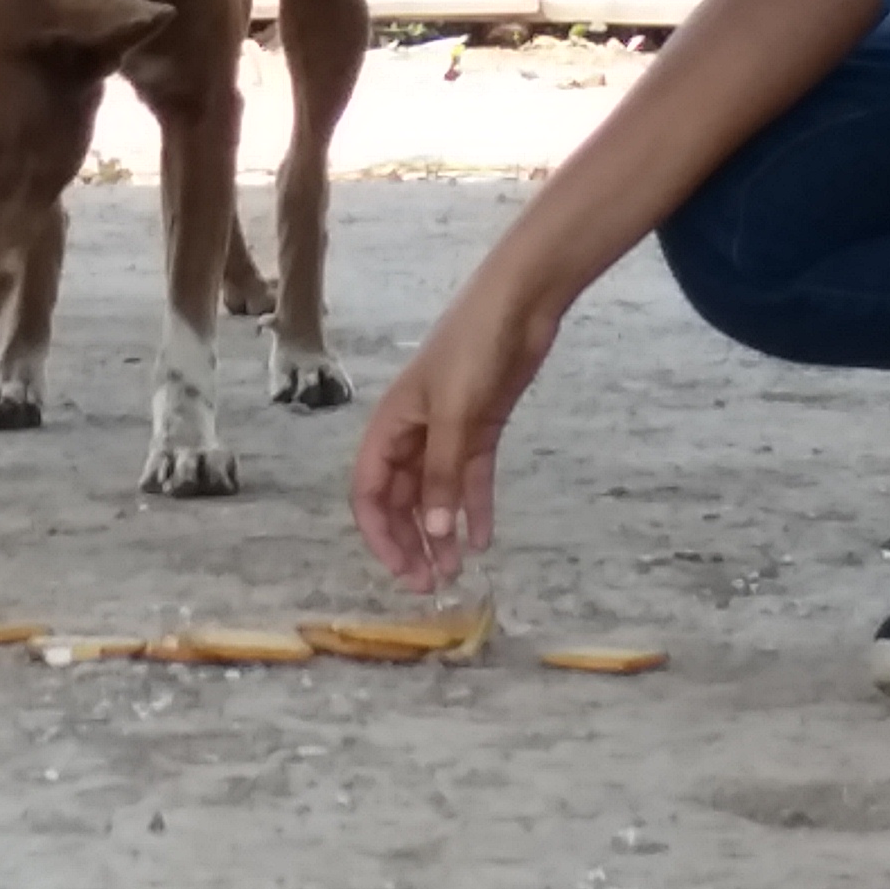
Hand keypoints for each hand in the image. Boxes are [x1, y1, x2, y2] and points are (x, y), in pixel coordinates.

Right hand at [350, 277, 561, 591]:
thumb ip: (442, 474)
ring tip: (456, 571)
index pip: (370, 491)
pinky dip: (473, 509)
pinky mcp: (480, 429)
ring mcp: (448, 432)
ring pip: (434, 495)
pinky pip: (469, 480)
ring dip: (441, 532)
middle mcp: (413, 433)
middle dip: (410, 541)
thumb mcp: (454, 413)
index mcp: (391, 425)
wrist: (519, 305)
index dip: (379, 534)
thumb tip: (433, 531)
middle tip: (430, 583)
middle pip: (400, 499)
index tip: (402, 570)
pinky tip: (482, 539)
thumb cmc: (474, 351)